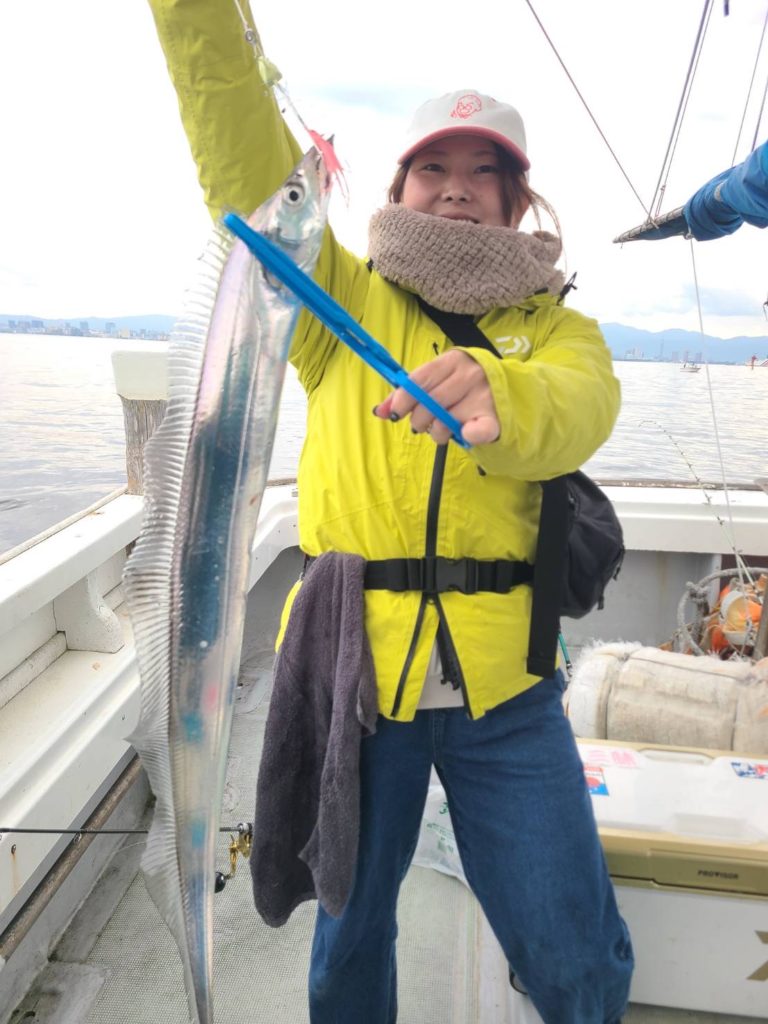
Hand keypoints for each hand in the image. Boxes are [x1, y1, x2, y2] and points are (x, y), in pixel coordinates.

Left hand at [374, 349, 499, 445]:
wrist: (505, 393)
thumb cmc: (462, 388)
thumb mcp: (438, 381)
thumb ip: (409, 393)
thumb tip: (379, 411)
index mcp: (453, 360)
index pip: (420, 380)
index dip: (403, 399)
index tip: (395, 414)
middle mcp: (471, 374)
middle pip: (431, 402)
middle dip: (418, 419)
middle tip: (421, 425)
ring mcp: (485, 395)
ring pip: (446, 420)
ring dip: (436, 432)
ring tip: (441, 430)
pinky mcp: (495, 418)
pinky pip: (476, 432)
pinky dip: (466, 436)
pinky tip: (464, 434)